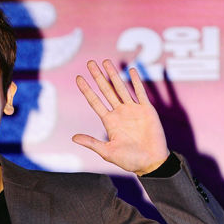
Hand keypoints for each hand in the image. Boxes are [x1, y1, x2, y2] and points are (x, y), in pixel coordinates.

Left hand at [72, 59, 168, 175]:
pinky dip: (136, 81)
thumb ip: (91, 143)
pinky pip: (140, 92)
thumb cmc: (129, 160)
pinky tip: (131, 70)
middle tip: (90, 63)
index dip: (87, 90)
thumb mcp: (107, 152)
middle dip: (98, 77)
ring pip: (121, 88)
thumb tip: (73, 138)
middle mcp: (120, 113)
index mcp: (109, 122)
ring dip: (114, 75)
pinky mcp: (146, 110)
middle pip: (106, 90)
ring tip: (106, 61)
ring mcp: (133, 110)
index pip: (95, 102)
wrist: (150, 162)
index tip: (79, 78)